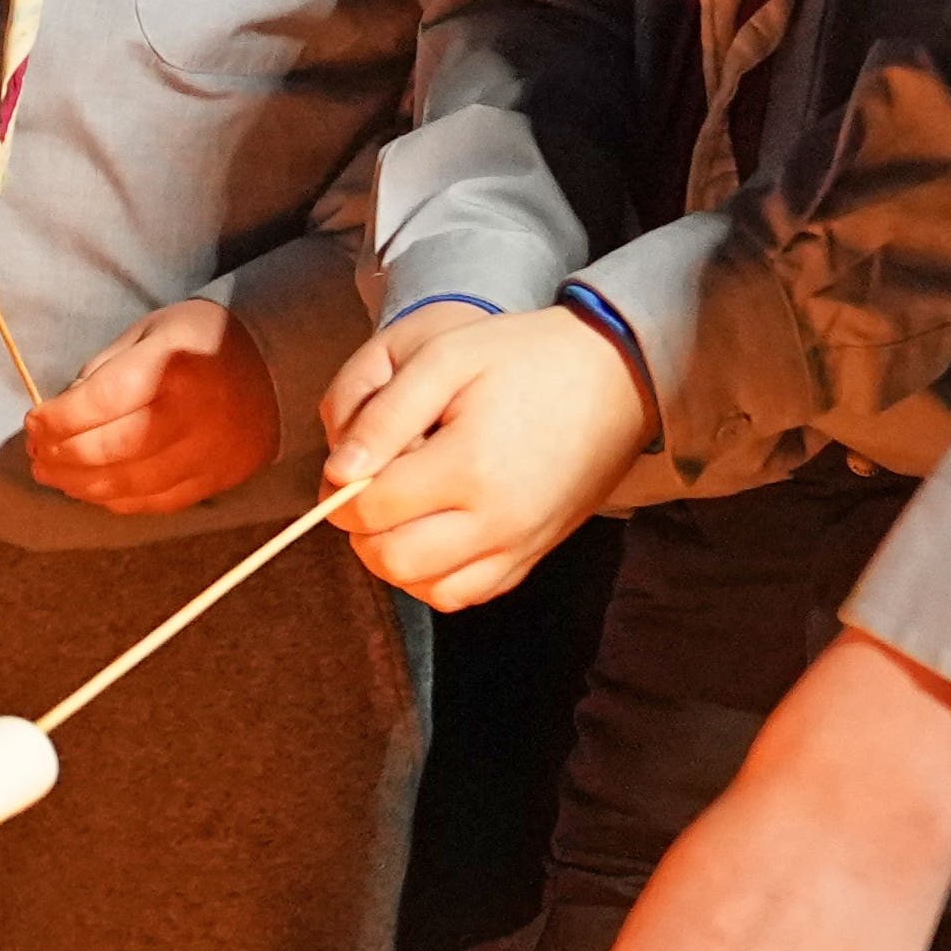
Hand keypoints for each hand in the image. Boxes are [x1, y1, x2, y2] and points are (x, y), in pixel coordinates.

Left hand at [25, 297, 284, 515]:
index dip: (56, 419)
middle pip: (109, 451)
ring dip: (81, 486)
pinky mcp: (216, 479)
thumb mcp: (148, 333)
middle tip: (36, 455)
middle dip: (61, 457)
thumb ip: (104, 371)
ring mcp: (207, 454)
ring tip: (54, 475)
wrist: (273, 365)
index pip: (99, 403)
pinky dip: (118, 500)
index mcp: (172, 368)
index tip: (34, 422)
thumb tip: (61, 413)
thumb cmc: (199, 342)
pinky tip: (94, 490)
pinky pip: (158, 501)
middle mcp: (191, 416)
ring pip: (130, 485)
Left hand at [320, 303, 652, 605]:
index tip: (350, 460)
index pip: (368, 508)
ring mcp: (519, 546)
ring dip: (394, 555)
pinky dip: (433, 574)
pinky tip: (432, 529)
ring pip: (424, 587)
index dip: (340, 486)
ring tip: (402, 506)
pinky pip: (464, 593)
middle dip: (361, 528)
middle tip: (371, 485)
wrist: (615, 376)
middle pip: (390, 559)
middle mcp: (497, 521)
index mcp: (469, 466)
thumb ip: (381, 414)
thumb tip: (336, 472)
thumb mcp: (444, 356)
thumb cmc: (523, 357)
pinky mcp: (532, 556)